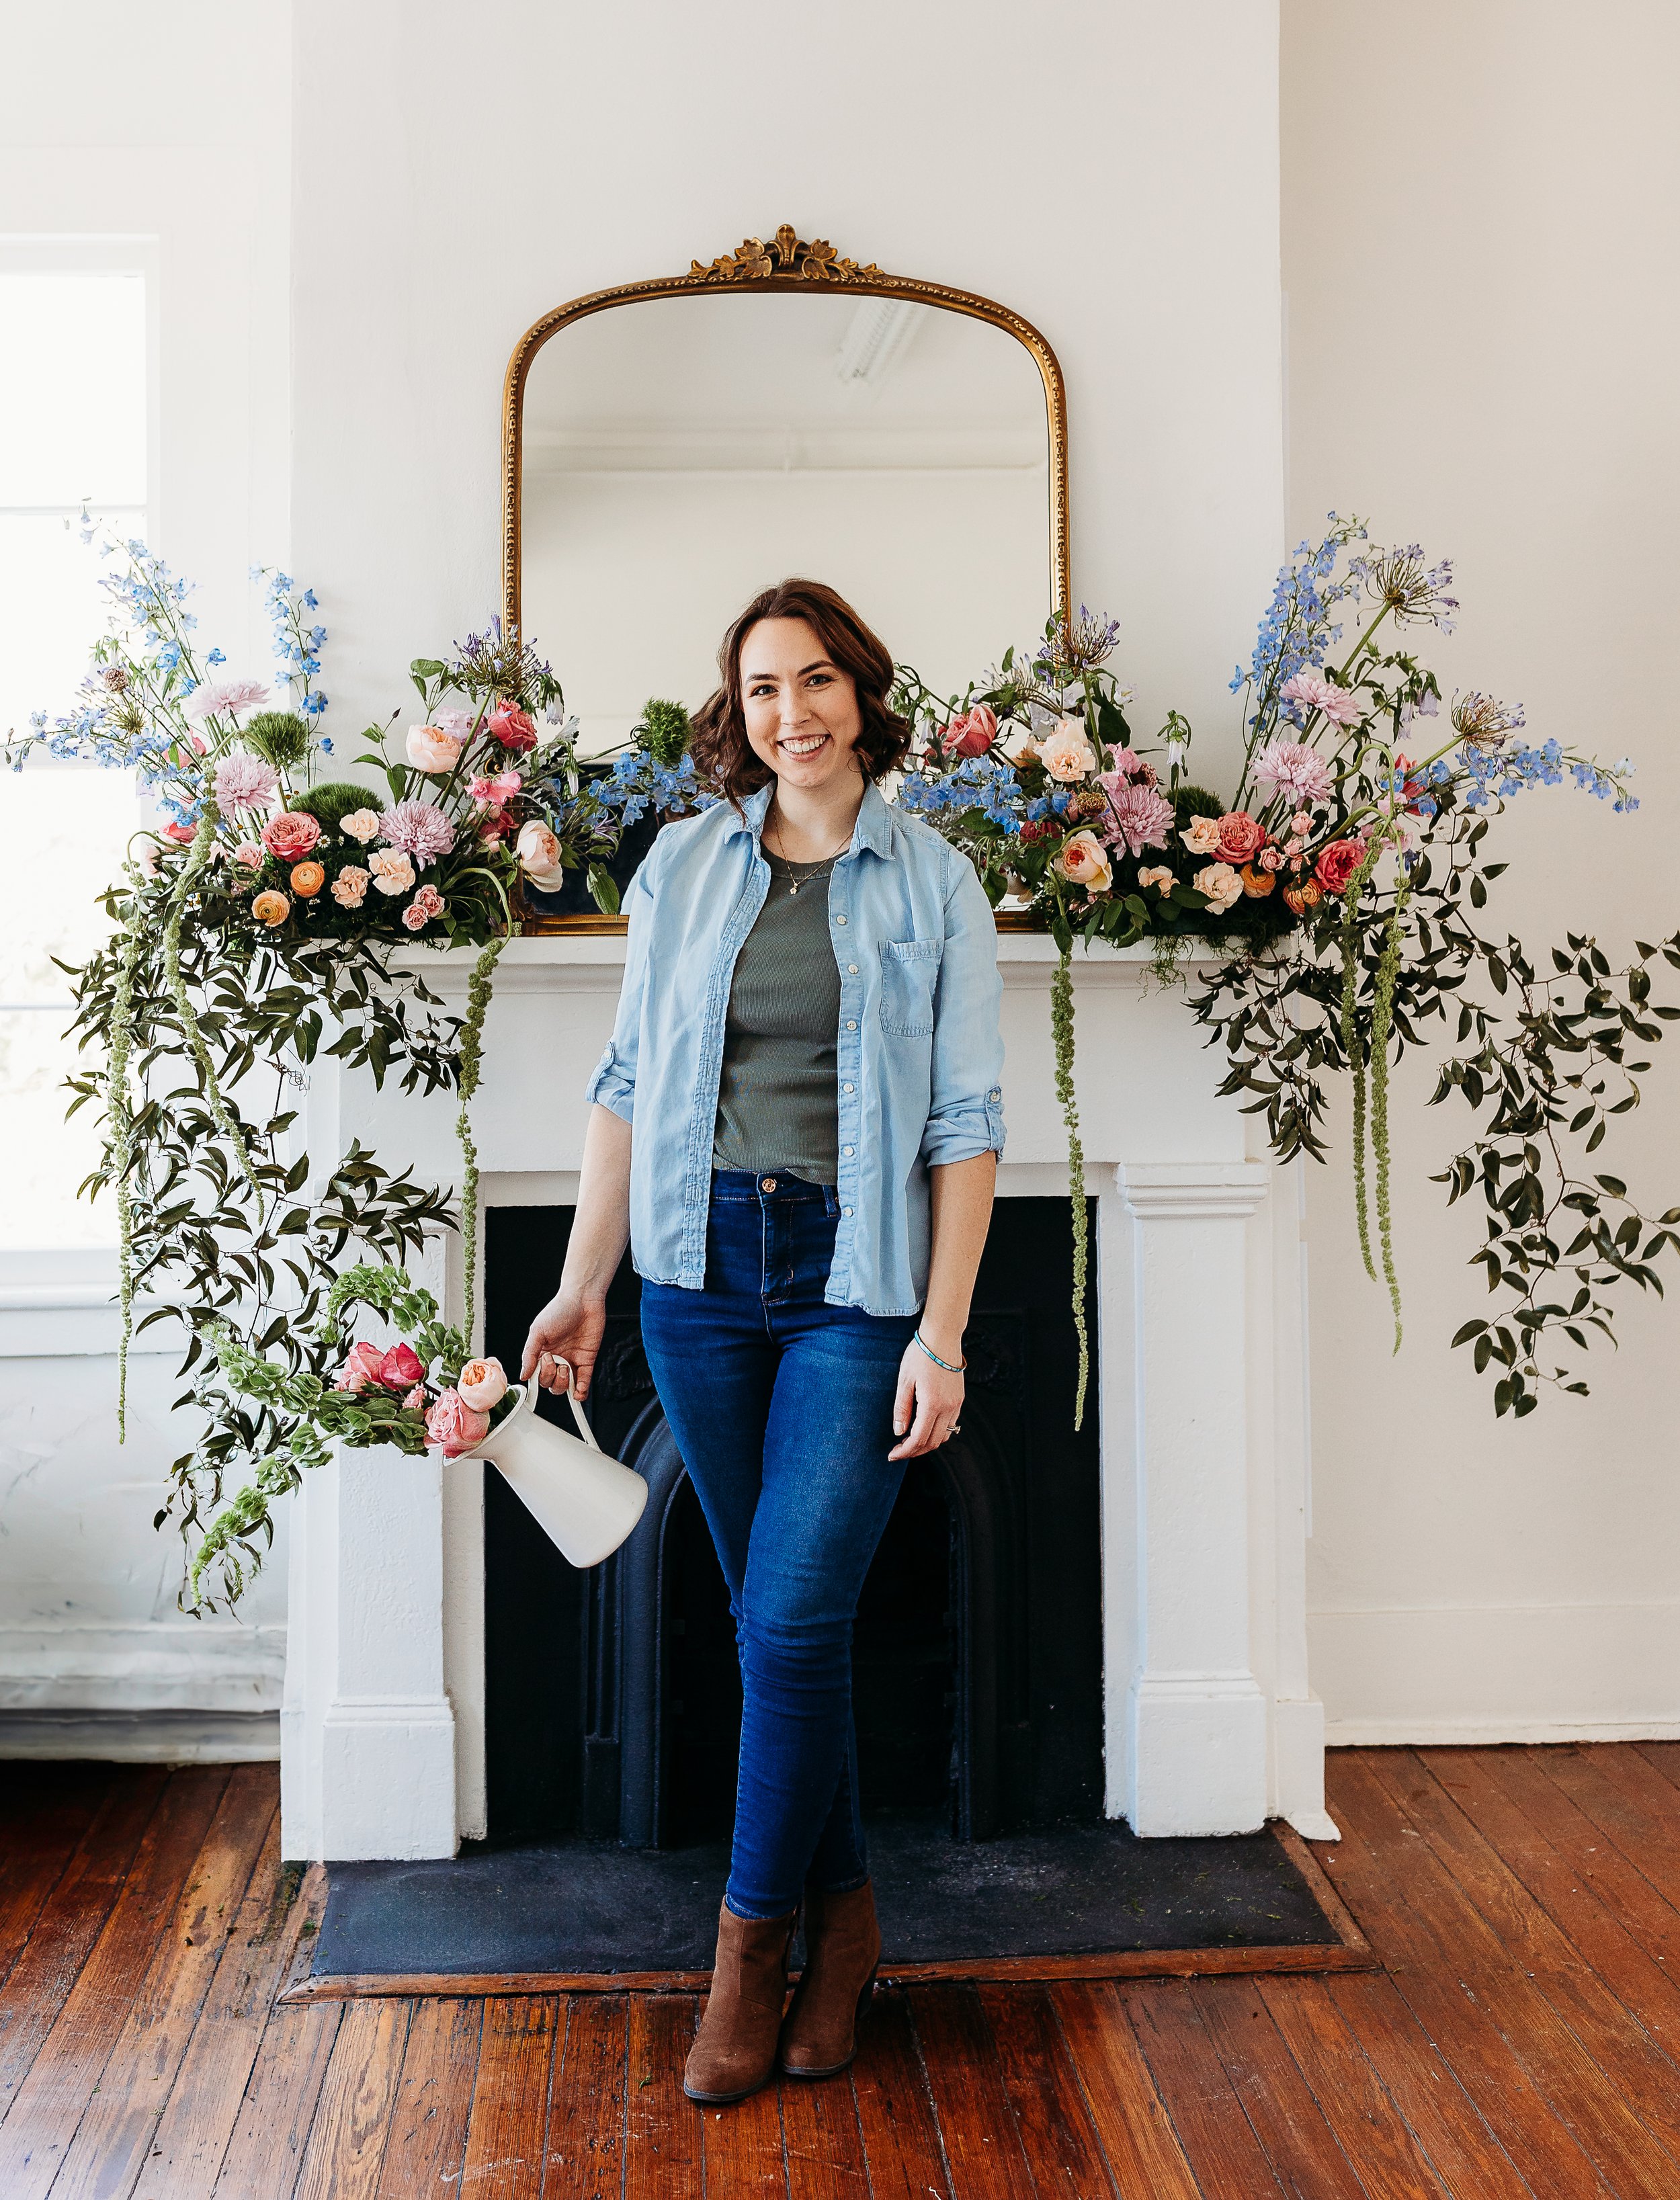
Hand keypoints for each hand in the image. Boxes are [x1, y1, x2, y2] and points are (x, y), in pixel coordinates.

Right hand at [519, 1290, 606, 1401]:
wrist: (583, 1299)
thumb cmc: (559, 1310)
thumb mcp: (537, 1331)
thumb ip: (529, 1355)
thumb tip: (523, 1375)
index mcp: (542, 1353)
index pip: (537, 1375)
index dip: (539, 1376)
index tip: (541, 1370)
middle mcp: (556, 1359)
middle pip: (550, 1383)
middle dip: (551, 1378)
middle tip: (555, 1361)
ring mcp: (572, 1360)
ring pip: (565, 1385)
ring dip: (564, 1384)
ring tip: (565, 1368)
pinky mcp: (587, 1359)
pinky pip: (583, 1380)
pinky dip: (581, 1389)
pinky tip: (578, 1391)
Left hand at [889, 1336, 964, 1460]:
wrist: (942, 1337)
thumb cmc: (920, 1355)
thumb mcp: (904, 1381)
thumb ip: (902, 1408)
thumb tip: (899, 1431)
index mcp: (932, 1404)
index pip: (918, 1438)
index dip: (905, 1451)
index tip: (892, 1454)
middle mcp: (948, 1407)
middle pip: (932, 1442)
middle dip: (914, 1451)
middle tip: (898, 1451)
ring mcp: (956, 1404)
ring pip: (943, 1436)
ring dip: (927, 1444)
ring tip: (910, 1442)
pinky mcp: (960, 1399)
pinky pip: (951, 1425)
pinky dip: (937, 1433)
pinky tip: (925, 1428)